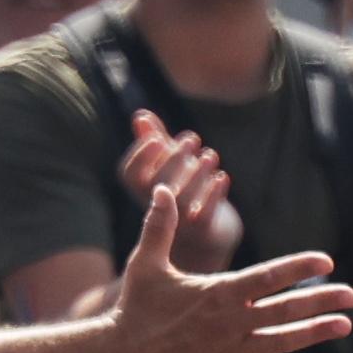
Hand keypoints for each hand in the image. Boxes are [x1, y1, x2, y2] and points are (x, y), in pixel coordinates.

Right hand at [98, 170, 352, 352]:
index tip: (326, 259)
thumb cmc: (134, 309)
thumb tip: (162, 188)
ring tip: (345, 325)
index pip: (267, 276)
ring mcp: (231, 352)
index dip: (299, 267)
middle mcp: (230, 322)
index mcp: (217, 292)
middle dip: (320, 300)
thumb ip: (160, 226)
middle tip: (352, 295)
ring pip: (283, 341)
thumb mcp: (146, 264)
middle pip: (285, 309)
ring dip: (316, 333)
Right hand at [120, 113, 243, 267]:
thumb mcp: (169, 165)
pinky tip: (223, 177)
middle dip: (174, 159)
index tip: (159, 138)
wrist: (206, 236)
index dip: (141, 155)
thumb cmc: (184, 193)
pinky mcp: (203, 232)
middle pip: (157, 184)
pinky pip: (205, 217)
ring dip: (197, 174)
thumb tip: (141, 116)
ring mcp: (179, 223)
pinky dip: (214, 195)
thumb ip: (155, 140)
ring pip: (182, 201)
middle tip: (193, 139)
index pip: (130, 174)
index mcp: (143, 191)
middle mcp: (157, 208)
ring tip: (211, 155)